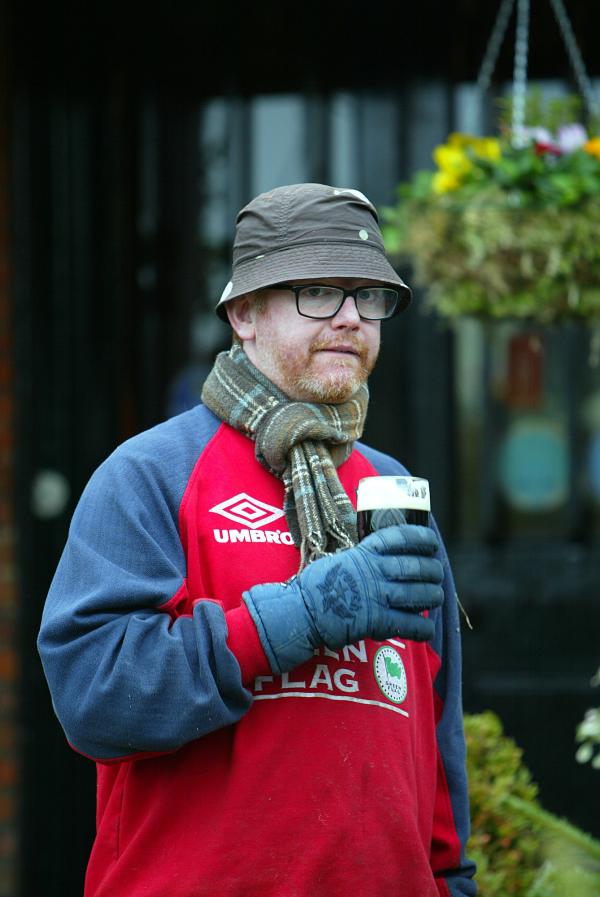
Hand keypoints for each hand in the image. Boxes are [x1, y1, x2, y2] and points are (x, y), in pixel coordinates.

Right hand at [243, 525, 443, 673]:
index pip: (400, 537)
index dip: (421, 537)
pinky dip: (423, 628)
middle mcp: (374, 571)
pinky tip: (426, 628)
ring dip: (433, 596)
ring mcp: (377, 596)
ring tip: (436, 597)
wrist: (301, 612)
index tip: (432, 541)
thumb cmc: (316, 586)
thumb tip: (378, 557)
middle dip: (433, 570)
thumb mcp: (339, 560)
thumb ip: (362, 558)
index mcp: (365, 552)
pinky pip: (410, 624)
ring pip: (419, 594)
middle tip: (437, 573)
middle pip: (417, 566)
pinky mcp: (377, 621)